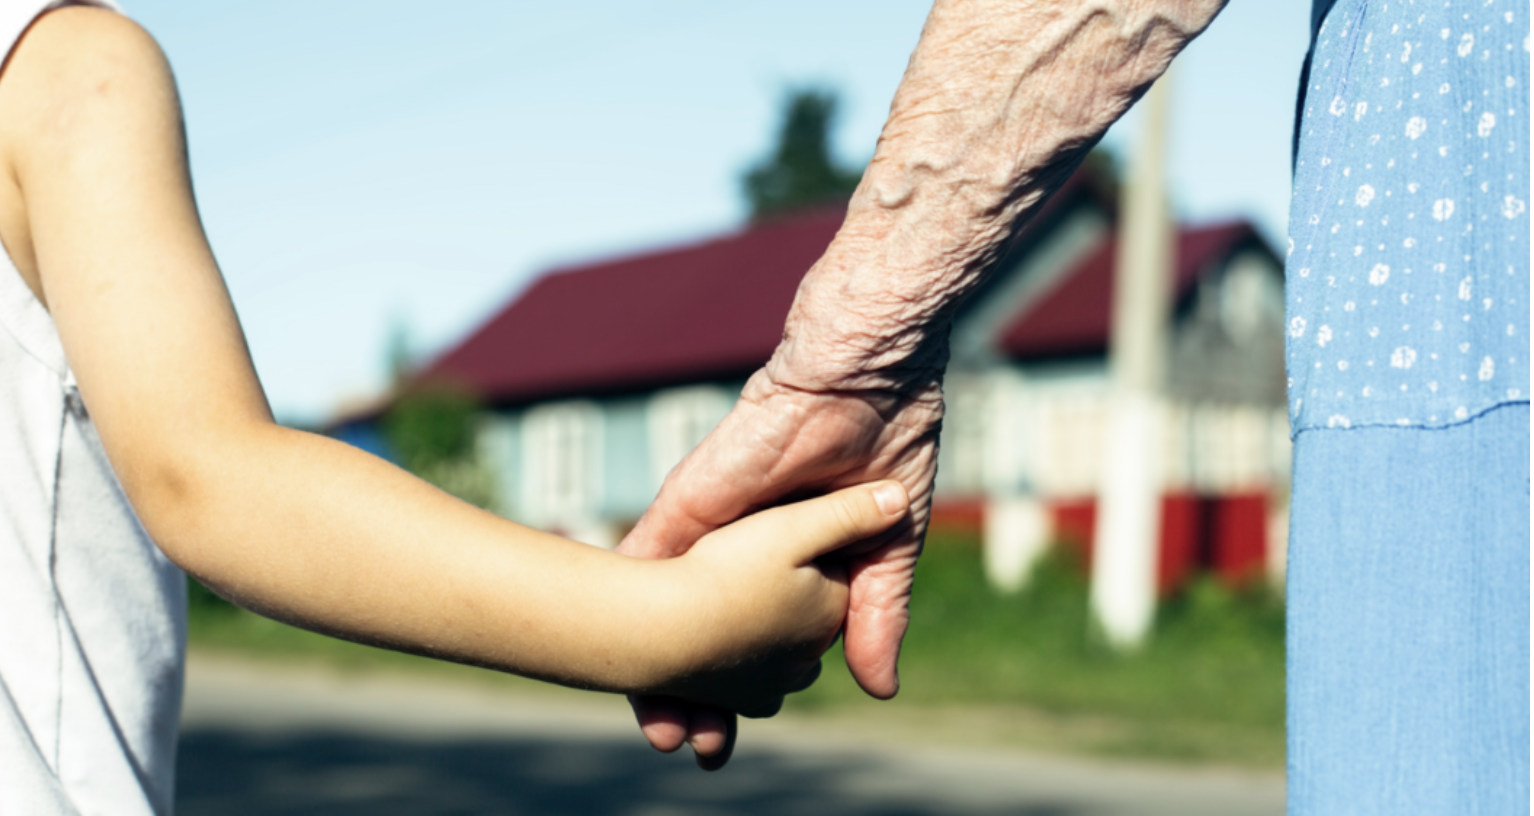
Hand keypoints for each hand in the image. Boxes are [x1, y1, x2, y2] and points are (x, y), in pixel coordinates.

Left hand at [619, 368, 941, 766]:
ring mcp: (708, 530)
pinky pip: (643, 557)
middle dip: (686, 694)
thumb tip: (880, 688)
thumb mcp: (886, 549)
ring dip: (652, 663)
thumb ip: (876, 615)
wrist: (864, 380)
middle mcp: (737, 552)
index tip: (721, 742)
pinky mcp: (688, 504)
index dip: (739, 695)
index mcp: (787, 565)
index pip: (754, 643)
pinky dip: (625, 604)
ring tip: (655, 728)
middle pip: (696, 634)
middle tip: (680, 746)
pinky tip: (610, 650)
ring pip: (662, 606)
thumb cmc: (885, 446)